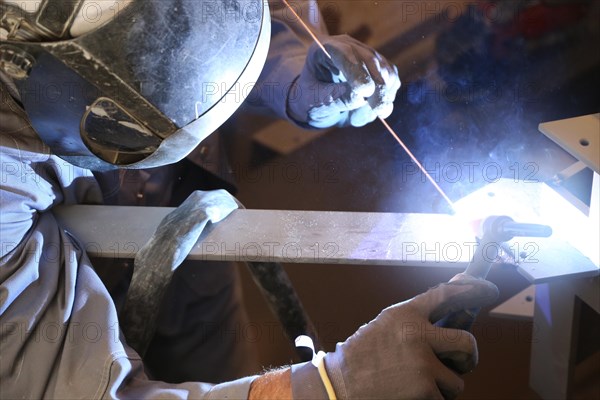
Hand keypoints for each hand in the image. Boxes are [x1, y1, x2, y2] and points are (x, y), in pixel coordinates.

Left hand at [287, 34, 400, 127]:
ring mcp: (366, 56)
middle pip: (371, 61)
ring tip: (358, 119)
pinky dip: (386, 100)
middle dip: (378, 88)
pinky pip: (392, 83)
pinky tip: (369, 113)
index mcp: (323, 50)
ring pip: (386, 72)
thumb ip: (335, 98)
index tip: (365, 91)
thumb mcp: (315, 102)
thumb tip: (361, 96)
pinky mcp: (380, 69)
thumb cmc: (311, 101)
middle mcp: (348, 47)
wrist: (319, 104)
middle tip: (378, 111)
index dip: (356, 70)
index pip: (343, 53)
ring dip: (382, 98)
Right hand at [323, 274, 498, 398]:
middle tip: (459, 364)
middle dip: (468, 358)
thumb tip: (453, 303)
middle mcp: (416, 334)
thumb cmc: (363, 356)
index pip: (447, 295)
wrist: (339, 385)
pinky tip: (408, 394)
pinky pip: (444, 399)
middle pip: (467, 342)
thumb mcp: (386, 326)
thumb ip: (417, 319)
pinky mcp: (425, 389)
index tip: (488, 290)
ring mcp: (422, 363)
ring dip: (442, 386)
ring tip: (415, 383)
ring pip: (457, 379)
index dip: (472, 290)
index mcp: (405, 315)